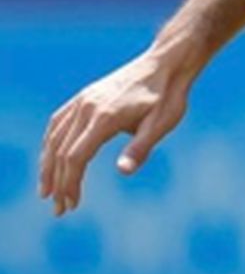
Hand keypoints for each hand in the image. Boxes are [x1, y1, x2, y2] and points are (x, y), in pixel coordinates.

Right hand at [37, 46, 196, 215]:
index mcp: (104, 116)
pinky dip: (50, 143)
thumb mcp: (162, 124)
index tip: (71, 205)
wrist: (166, 64)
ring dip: (47, 165)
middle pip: (60, 150)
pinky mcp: (84, 96)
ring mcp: (83, 100)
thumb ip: (140, 148)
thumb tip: (123, 171)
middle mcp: (87, 107)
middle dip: (57, 182)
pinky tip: (50, 158)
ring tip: (47, 190)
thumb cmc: (168, 97)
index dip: (70, 183)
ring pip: (54, 137)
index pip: (76, 157)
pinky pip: (58, 122)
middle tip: (58, 209)